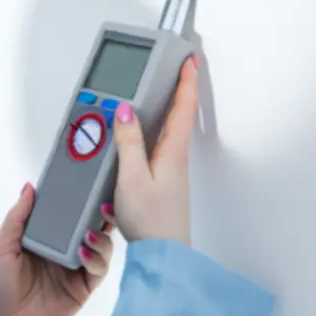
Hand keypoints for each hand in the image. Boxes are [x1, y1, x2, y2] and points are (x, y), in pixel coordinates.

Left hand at [0, 186, 114, 315]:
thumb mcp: (2, 247)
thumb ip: (18, 218)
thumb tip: (29, 187)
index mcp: (46, 238)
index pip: (68, 214)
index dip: (80, 200)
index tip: (89, 183)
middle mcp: (64, 251)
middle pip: (91, 227)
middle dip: (101, 215)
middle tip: (103, 203)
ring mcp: (76, 270)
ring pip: (101, 247)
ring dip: (101, 236)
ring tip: (90, 232)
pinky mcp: (83, 289)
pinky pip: (99, 270)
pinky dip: (96, 259)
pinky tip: (83, 252)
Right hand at [111, 54, 198, 244]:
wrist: (163, 256)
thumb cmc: (152, 222)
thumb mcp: (132, 178)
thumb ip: (128, 142)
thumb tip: (125, 111)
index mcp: (172, 152)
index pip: (184, 108)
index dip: (187, 81)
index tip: (190, 59)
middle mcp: (175, 159)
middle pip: (179, 116)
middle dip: (178, 90)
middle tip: (177, 68)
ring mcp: (170, 171)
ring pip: (168, 132)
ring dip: (165, 110)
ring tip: (157, 92)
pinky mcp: (162, 183)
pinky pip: (158, 147)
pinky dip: (152, 132)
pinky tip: (140, 135)